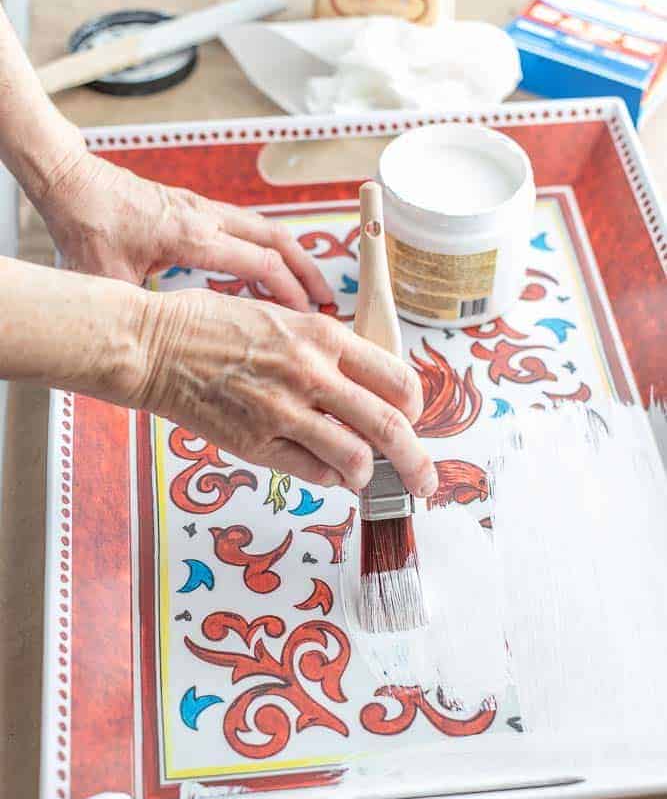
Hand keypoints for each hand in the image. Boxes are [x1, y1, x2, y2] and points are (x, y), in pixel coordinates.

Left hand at [36, 150, 332, 310]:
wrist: (71, 181)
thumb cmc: (85, 226)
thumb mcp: (108, 279)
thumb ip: (141, 313)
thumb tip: (160, 351)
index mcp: (191, 238)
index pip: (259, 262)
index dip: (289, 290)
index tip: (308, 315)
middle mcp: (205, 218)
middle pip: (277, 238)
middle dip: (308, 270)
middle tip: (328, 301)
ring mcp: (203, 208)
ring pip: (266, 228)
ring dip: (294, 256)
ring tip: (311, 287)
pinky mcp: (195, 207)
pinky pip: (247, 226)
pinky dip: (269, 247)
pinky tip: (272, 269)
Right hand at [131, 288, 436, 495]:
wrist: (155, 345)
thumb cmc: (214, 326)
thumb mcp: (282, 316)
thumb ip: (326, 349)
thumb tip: (366, 384)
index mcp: (322, 335)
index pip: (397, 379)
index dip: (415, 408)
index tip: (414, 420)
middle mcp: (310, 372)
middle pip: (389, 426)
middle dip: (416, 462)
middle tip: (425, 481)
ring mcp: (282, 410)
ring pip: (355, 458)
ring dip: (367, 473)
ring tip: (361, 475)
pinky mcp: (255, 443)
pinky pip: (312, 472)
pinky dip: (330, 478)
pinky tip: (327, 472)